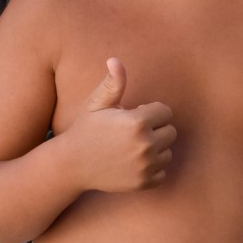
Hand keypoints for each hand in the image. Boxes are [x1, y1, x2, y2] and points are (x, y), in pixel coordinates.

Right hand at [68, 59, 175, 191]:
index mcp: (137, 122)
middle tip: (132, 132)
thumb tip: (115, 60)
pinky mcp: (144, 183)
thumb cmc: (85, 129)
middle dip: (155, 129)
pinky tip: (133, 163)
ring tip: (132, 147)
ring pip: (167, 153)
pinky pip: (162, 172)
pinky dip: (152, 169)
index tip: (132, 115)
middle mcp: (145, 145)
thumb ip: (112, 83)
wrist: (72, 164)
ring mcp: (145, 166)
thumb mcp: (96, 104)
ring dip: (155, 149)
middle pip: (170, 132)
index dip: (150, 112)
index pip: (165, 112)